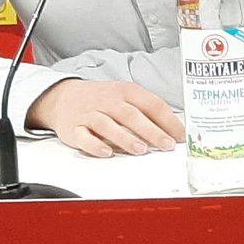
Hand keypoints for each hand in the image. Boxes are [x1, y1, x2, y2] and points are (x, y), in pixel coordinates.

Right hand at [26, 79, 185, 157]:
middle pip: (132, 115)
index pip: (152, 104)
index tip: (180, 136)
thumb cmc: (101, 98)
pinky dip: (95, 146)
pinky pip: (84, 137)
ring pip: (109, 125)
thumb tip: (172, 129)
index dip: (168, 120)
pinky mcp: (73, 129)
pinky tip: (106, 153)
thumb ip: (146, 110)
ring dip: (126, 138)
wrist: (62, 96)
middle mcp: (108, 101)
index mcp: (126, 91)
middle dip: (151, 131)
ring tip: (141, 150)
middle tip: (166, 145)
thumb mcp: (124, 95)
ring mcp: (90, 114)